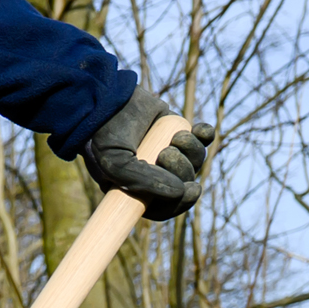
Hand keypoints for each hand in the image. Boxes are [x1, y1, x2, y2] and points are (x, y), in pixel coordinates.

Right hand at [81, 76, 213, 219]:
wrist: (105, 100)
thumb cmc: (103, 135)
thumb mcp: (115, 165)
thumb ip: (143, 182)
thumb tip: (180, 190)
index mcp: (136, 188)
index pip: (164, 207)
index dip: (180, 203)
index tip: (188, 190)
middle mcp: (154, 173)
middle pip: (184, 183)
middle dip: (182, 170)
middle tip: (166, 153)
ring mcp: (168, 151)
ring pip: (196, 161)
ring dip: (192, 150)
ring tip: (178, 138)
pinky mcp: (178, 130)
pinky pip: (204, 138)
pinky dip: (205, 135)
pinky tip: (197, 130)